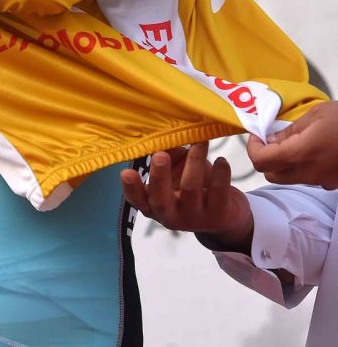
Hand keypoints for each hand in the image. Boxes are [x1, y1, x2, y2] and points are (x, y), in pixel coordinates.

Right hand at [121, 143, 252, 251]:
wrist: (227, 217)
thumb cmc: (194, 189)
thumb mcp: (177, 172)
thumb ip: (167, 155)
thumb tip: (161, 134)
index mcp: (154, 205)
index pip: (137, 200)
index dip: (131, 188)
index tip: (126, 172)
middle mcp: (170, 216)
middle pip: (160, 199)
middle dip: (159, 175)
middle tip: (160, 155)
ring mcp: (195, 218)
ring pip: (190, 188)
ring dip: (194, 161)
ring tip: (200, 143)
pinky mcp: (219, 216)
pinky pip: (218, 191)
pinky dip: (220, 173)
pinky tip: (221, 161)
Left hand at [248, 100, 337, 189]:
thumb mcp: (316, 115)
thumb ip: (289, 130)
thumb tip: (269, 139)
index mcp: (303, 152)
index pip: (261, 161)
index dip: (253, 148)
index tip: (257, 135)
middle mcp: (312, 172)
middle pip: (272, 175)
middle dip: (265, 159)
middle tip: (271, 141)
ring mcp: (325, 180)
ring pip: (291, 179)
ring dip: (284, 164)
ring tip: (295, 143)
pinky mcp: (335, 183)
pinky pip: (310, 179)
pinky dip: (304, 167)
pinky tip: (316, 152)